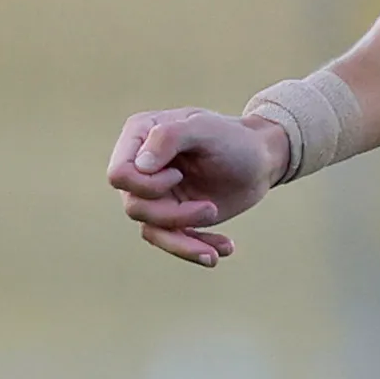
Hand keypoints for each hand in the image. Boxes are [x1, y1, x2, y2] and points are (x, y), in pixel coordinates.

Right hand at [108, 108, 280, 267]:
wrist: (260, 159)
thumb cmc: (233, 137)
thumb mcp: (206, 128)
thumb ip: (170, 137)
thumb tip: (141, 167)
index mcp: (139, 137)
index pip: (119, 174)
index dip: (146, 184)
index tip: (178, 173)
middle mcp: (141, 168)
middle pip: (134, 207)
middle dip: (173, 215)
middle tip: (211, 208)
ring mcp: (155, 194)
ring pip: (151, 231)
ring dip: (185, 242)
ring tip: (224, 246)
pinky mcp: (173, 216)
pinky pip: (171, 242)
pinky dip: (196, 250)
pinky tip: (225, 249)